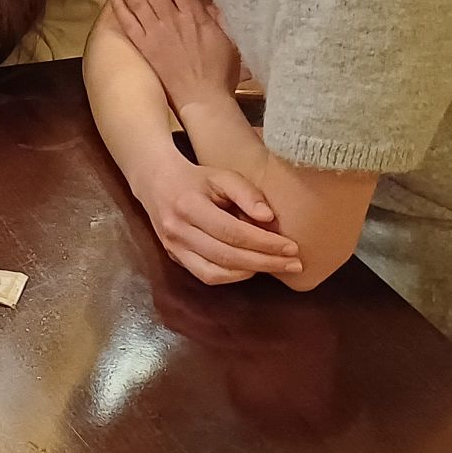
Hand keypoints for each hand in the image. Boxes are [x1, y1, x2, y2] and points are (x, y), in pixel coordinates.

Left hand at [111, 0, 240, 112]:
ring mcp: (155, 35)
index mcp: (194, 16)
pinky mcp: (145, 49)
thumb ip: (215, 12)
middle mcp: (171, 22)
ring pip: (137, 1)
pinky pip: (128, 25)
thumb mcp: (227, 36)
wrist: (202, 100)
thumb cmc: (219, 69)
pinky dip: (119, 8)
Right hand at [134, 155, 301, 285]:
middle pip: (227, 256)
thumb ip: (247, 194)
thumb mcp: (223, 176)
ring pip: (215, 272)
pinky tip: (251, 269)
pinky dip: (232, 276)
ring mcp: (174, 248)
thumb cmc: (197, 178)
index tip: (292, 247)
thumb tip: (268, 218)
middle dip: (265, 262)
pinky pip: (206, 275)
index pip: (233, 232)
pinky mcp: (175, 258)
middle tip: (294, 264)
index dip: (265, 243)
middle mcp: (178, 231)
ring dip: (250, 273)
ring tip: (276, 267)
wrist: (157, 183)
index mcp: (189, 206)